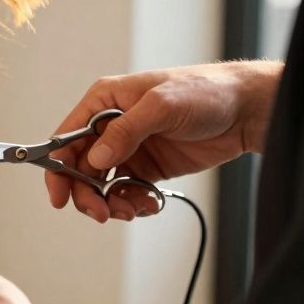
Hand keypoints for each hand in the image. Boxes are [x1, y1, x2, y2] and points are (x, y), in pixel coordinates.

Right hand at [46, 61, 281, 222]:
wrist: (246, 110)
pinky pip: (127, 191)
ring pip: (102, 184)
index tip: (58, 195)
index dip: (57, 167)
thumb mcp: (161, 106)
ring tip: (133, 209)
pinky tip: (149, 204)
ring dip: (111, 202)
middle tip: (101, 212)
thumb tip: (95, 159)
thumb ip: (125, 131)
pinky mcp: (148, 167)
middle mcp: (111, 126)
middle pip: (80, 167)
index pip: (68, 137)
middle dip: (86, 193)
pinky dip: (133, 203)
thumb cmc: (204, 91)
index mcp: (105, 102)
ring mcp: (129, 148)